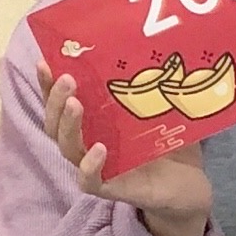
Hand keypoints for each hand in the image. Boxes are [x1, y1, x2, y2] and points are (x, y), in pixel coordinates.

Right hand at [41, 64, 211, 235]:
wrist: (191, 184)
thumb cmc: (169, 143)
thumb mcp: (158, 110)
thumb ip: (150, 87)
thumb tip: (153, 47)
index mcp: (93, 122)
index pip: (61, 102)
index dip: (47, 84)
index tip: (44, 61)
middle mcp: (87, 143)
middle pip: (54, 125)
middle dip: (55, 100)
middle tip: (67, 79)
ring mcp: (97, 167)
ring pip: (67, 149)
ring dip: (67, 126)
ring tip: (76, 104)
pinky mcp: (112, 188)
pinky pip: (90, 181)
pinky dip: (90, 166)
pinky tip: (100, 148)